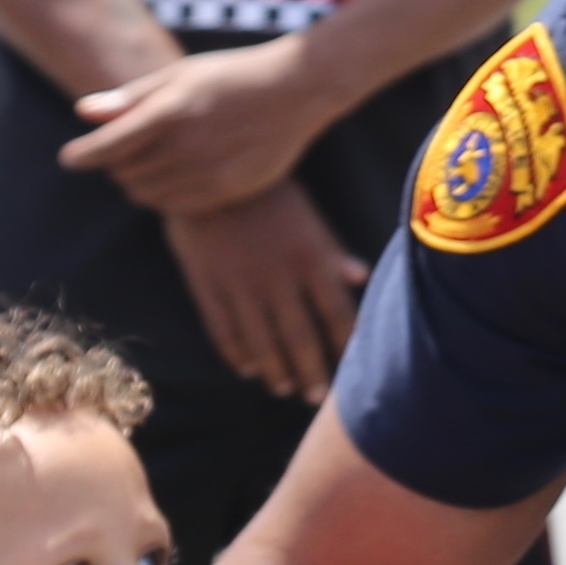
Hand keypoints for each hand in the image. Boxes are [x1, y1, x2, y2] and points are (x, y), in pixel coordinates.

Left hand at [62, 42, 331, 212]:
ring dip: (140, 183)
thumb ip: (130, 97)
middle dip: (115, 165)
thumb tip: (82, 113)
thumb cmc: (231, 76)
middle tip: (121, 153)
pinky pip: (180, 207)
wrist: (294, 92)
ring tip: (150, 164)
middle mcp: (187, 145)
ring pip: (150, 195)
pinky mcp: (229, 191)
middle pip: (126, 173)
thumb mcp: (179, 75)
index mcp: (170, 110)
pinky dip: (168, 197)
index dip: (83, 155)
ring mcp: (210, 172)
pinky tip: (177, 177)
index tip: (68, 160)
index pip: (110, 145)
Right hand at [165, 188, 365, 402]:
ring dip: (276, 372)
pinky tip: (248, 369)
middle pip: (300, 340)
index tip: (352, 371)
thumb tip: (361, 277)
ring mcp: (239, 284)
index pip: (337, 315)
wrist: (204, 166)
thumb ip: (331, 251)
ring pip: (262, 343)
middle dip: (312, 374)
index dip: (346, 348)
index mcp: (309, 258)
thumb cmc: (265, 189)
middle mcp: (277, 278)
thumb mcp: (306, 215)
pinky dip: (237, 356)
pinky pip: (224, 332)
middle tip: (317, 398)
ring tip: (284, 389)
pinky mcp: (206, 285)